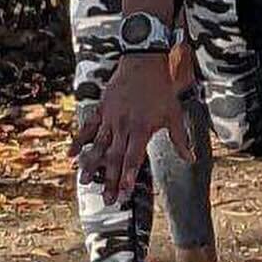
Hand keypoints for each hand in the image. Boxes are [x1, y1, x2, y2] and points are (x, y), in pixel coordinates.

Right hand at [73, 56, 190, 203]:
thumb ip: (180, 139)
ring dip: (91, 165)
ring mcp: (110, 119)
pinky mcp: (101, 110)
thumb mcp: (174, 114)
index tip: (123, 193)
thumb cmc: (161, 90)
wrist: (144, 63)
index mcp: (142, 129)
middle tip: (106, 199)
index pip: (133, 158)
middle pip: (115, 158)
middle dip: (110, 180)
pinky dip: (78, 142)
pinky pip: (87, 129)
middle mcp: (124, 126)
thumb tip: (191, 159)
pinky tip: (70, 156)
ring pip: (98, 146)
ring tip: (83, 182)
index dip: (128, 177)